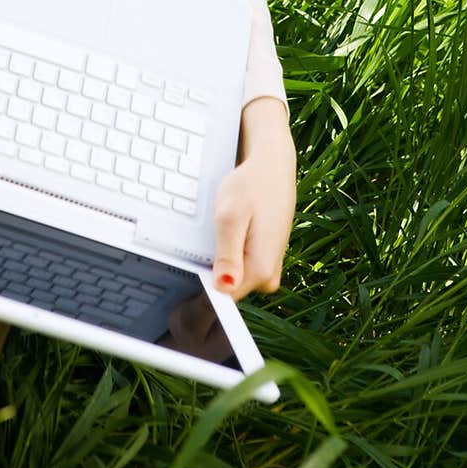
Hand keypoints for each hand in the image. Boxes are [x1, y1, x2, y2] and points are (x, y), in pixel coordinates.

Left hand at [211, 97, 295, 298]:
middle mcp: (269, 276)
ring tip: (222, 228)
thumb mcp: (230, 216)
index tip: (194, 265)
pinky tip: (231, 229)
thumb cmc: (251, 186)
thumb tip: (223, 287)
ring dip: (219, 256)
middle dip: (211, 267)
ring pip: (231, 276)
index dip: (203, 286)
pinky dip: (228, 250)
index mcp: (261, 270)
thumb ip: (227, 254)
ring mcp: (268, 268)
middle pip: (226, 289)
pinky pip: (239, 266)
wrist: (272, 167)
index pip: (224, 300)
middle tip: (209, 234)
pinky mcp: (264, 259)